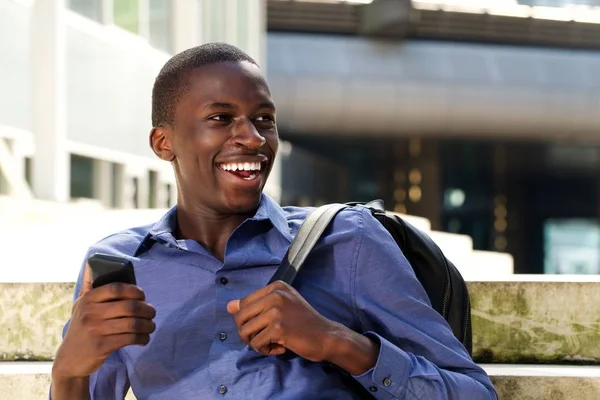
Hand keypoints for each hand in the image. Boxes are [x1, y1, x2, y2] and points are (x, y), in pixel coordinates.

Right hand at [52, 264, 155, 379]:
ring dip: (148, 325)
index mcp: (88, 299)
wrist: (69, 359)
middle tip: (152, 313)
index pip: (116, 288)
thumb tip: (91, 263)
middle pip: (129, 307)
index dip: (134, 290)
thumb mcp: (80, 306)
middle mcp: (91, 313)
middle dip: (147, 309)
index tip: (143, 295)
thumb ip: (89, 287)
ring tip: (151, 326)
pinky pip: (130, 339)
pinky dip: (142, 338)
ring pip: (133, 324)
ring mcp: (96, 330)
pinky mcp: (101, 346)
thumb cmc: (81, 327)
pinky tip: (144, 338)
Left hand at [227, 281, 342, 361]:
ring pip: (245, 332)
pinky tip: (280, 348)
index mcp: (275, 286)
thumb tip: (228, 306)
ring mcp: (276, 310)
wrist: (327, 336)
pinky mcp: (278, 327)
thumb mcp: (280, 307)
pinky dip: (265, 350)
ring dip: (256, 343)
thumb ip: (255, 305)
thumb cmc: (303, 323)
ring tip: (272, 343)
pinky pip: (256, 344)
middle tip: (266, 338)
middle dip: (249, 333)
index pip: (243, 304)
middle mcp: (275, 294)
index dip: (250, 320)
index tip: (267, 326)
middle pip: (240, 318)